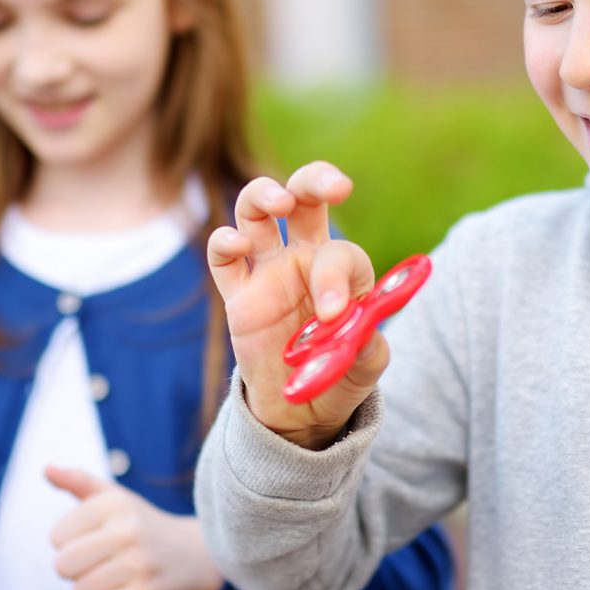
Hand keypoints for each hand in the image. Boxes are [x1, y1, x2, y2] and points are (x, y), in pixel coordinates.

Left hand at [47, 466, 222, 589]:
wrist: (197, 555)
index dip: (70, 543)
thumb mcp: (115, 497)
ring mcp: (139, 565)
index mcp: (114, 504)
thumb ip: (79, 481)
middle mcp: (127, 531)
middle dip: (76, 568)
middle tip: (103, 561)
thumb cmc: (142, 525)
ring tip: (119, 576)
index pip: (56, 537)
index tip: (96, 539)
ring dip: (92, 589)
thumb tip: (47, 469)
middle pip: (63, 566)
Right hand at [207, 161, 386, 447]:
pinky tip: (236, 243)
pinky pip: (223, 259)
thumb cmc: (340, 375)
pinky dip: (224, 243)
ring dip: (265, 194)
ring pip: (257, 211)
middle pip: (305, 198)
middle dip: (316, 180)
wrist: (302, 409)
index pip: (342, 253)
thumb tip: (359, 326)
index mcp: (344, 270)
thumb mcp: (364, 365)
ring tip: (279, 201)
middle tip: (332, 186)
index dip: (338, 276)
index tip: (333, 313)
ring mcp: (268, 271)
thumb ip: (366, 345)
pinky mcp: (238, 295)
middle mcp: (305, 258)